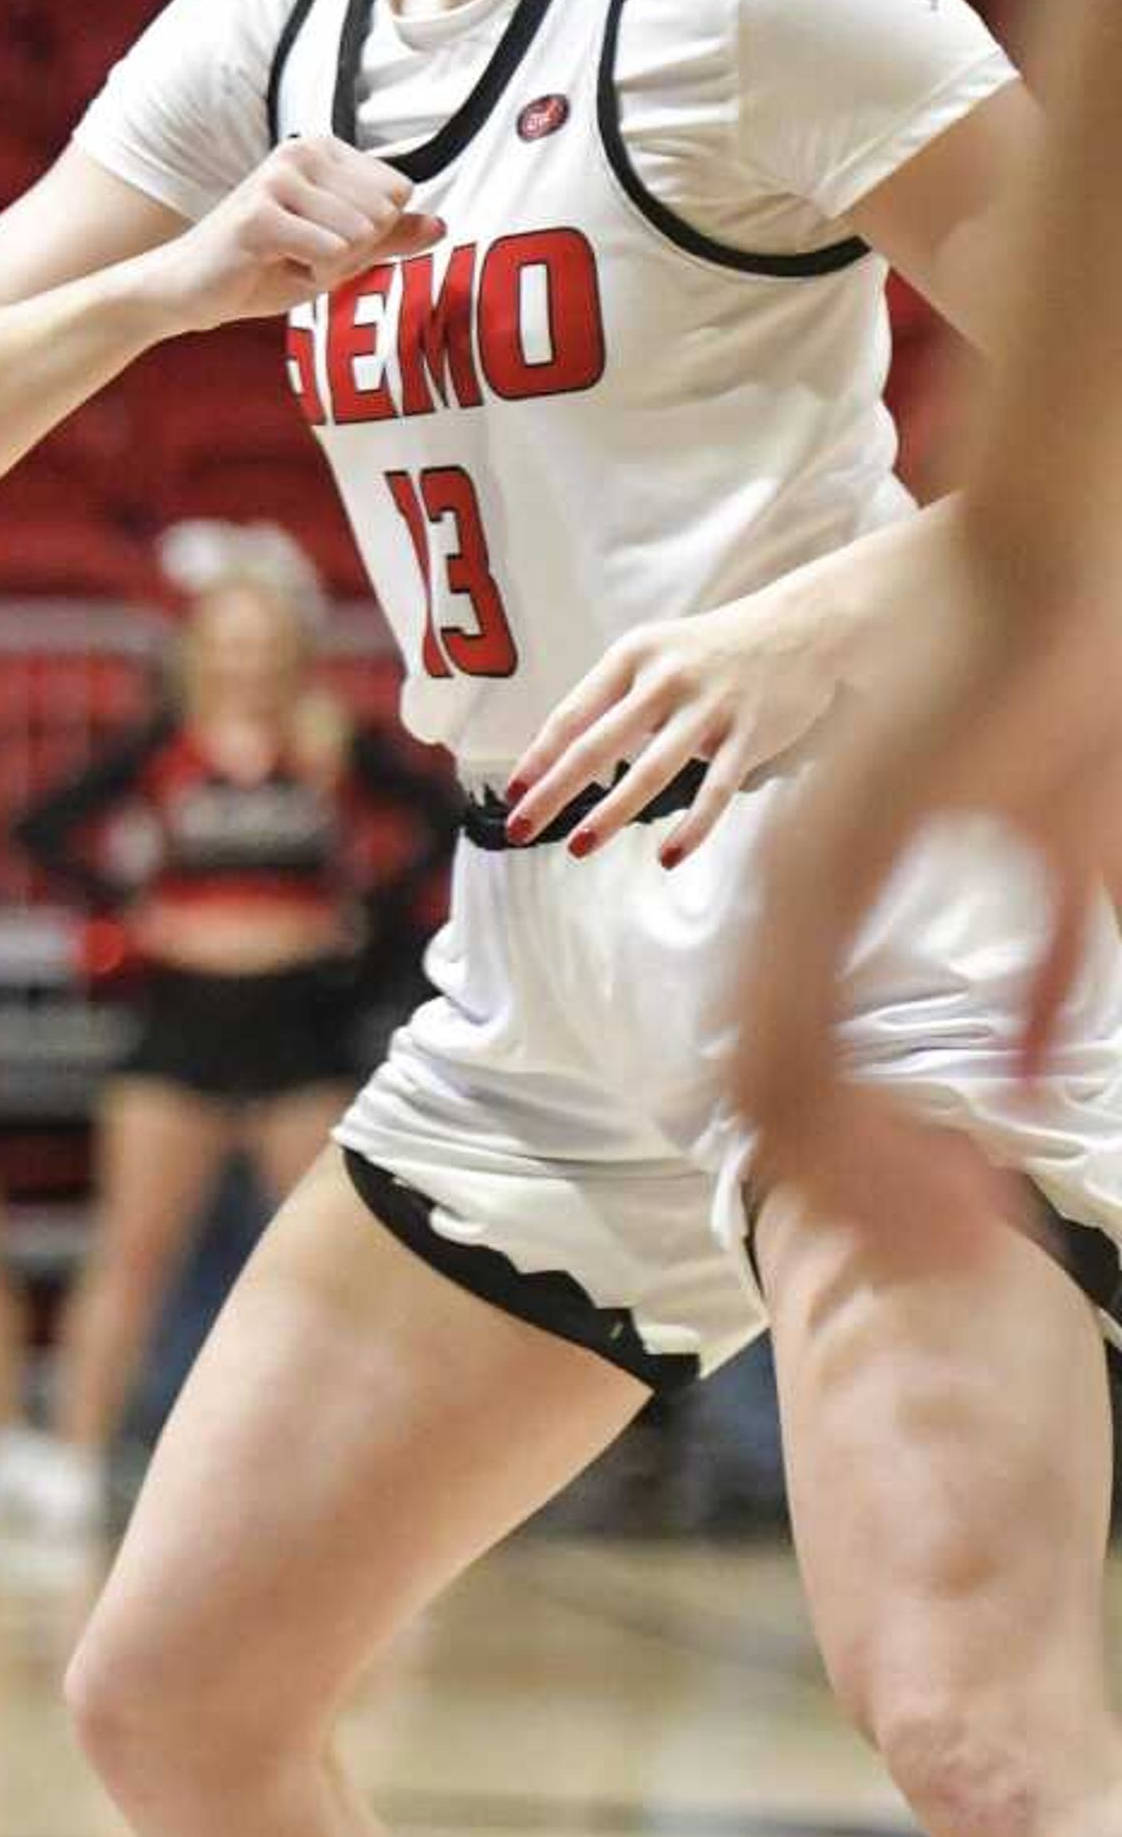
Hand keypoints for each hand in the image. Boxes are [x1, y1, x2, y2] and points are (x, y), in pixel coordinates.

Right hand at [142, 139, 445, 332]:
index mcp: (324, 150)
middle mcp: (303, 150)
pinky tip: (270, 269)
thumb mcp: (336, 252)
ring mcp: (279, 179)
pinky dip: (309, 277)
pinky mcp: (260, 214)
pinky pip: (332, 254)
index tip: (319, 240)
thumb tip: (443, 225)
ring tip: (283, 260)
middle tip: (298, 255)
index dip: (370, 235)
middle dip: (350, 252)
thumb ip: (387, 238)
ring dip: (327, 267)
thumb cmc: (259, 267)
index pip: (399, 193)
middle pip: (383, 214)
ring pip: (360, 235)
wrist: (186, 291)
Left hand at [503, 586, 845, 865]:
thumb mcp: (655, 654)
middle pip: (597, 745)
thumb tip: (563, 754)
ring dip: (610, 814)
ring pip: (651, 771)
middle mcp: (666, 679)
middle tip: (519, 829)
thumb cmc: (711, 650)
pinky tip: (668, 857)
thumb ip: (615, 698)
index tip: (513, 792)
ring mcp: (710, 707)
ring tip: (578, 847)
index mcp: (632, 656)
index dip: (538, 756)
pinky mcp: (752, 733)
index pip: (572, 714)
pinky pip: (715, 789)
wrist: (804, 626)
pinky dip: (692, 827)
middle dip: (553, 792)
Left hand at [732, 583, 1121, 1268]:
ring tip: (939, 1230)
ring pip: (773, 1079)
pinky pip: (797, 1018)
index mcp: (829, 900)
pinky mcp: (834, 859)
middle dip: (855, 1188)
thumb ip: (1042, 988)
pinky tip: (914, 1159)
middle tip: (938, 1247)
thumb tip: (1029, 1086)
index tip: (931, 1222)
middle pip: (774, 1098)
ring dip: (855, 1167)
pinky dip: (845, 1107)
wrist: (1036, 589)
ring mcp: (802, 881)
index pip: (795, 1075)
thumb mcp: (1061, 881)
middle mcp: (792, 897)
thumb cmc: (1053, 718)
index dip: (856, 1165)